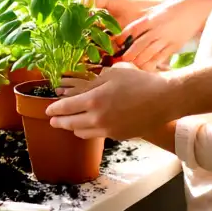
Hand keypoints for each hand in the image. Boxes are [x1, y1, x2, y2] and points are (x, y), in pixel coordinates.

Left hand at [46, 64, 177, 139]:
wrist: (163, 100)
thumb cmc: (138, 82)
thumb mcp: (112, 74)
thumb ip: (94, 82)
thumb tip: (81, 88)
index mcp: (94, 101)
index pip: (66, 108)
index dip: (55, 109)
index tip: (48, 109)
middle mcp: (98, 119)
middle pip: (71, 124)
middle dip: (59, 122)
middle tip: (53, 120)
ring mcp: (109, 130)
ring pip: (83, 133)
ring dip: (74, 128)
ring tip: (70, 123)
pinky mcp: (119, 136)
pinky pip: (98, 135)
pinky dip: (90, 130)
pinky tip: (91, 125)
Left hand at [96, 0, 211, 69]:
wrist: (195, 10)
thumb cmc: (171, 10)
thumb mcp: (155, 12)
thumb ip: (142, 22)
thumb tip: (125, 34)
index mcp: (151, 18)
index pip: (133, 29)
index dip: (122, 38)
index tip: (114, 45)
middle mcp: (158, 29)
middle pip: (139, 45)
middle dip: (128, 55)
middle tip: (118, 62)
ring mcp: (166, 38)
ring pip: (149, 54)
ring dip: (138, 62)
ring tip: (129, 68)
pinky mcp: (174, 46)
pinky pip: (161, 58)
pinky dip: (152, 65)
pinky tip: (144, 71)